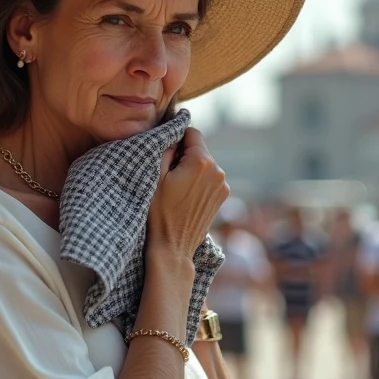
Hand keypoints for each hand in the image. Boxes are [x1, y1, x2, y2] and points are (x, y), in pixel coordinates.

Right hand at [148, 127, 229, 260]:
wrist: (173, 246)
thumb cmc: (159, 212)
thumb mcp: (156, 176)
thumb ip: (167, 149)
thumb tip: (174, 133)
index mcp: (202, 162)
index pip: (192, 132)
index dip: (178, 138)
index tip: (168, 151)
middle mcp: (218, 171)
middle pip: (200, 149)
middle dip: (185, 155)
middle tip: (169, 173)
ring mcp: (223, 185)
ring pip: (205, 164)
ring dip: (193, 169)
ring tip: (177, 188)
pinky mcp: (223, 196)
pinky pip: (210, 178)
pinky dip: (200, 181)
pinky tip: (187, 196)